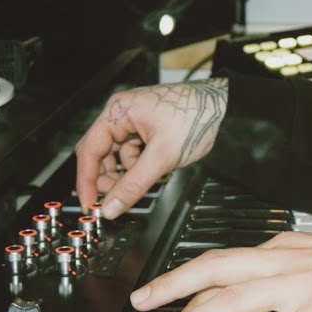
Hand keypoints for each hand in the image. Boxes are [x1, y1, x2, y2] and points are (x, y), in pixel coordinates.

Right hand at [75, 79, 228, 217]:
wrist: (224, 105)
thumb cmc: (197, 115)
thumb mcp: (163, 157)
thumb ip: (134, 184)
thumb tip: (112, 207)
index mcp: (119, 112)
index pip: (89, 151)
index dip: (86, 182)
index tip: (89, 205)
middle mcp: (122, 114)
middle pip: (100, 154)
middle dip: (105, 180)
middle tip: (113, 202)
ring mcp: (134, 121)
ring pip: (117, 156)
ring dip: (124, 175)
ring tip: (138, 187)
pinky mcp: (146, 129)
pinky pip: (132, 153)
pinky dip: (137, 168)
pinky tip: (151, 174)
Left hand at [130, 232, 311, 311]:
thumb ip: (291, 281)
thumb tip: (263, 304)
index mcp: (288, 249)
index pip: (226, 258)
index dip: (188, 273)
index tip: (162, 288)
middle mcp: (289, 260)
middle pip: (216, 269)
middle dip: (172, 287)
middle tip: (142, 302)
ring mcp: (305, 284)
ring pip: (233, 300)